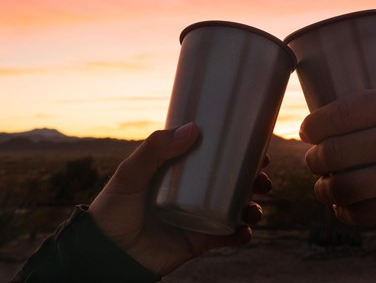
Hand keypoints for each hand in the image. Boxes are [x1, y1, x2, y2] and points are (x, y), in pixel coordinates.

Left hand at [88, 122, 270, 275]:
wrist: (106, 254)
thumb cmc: (113, 209)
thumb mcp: (131, 174)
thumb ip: (155, 150)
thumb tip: (193, 129)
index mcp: (181, 171)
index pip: (216, 156)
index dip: (240, 152)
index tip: (257, 146)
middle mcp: (194, 192)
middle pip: (234, 182)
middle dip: (255, 180)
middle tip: (262, 179)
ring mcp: (199, 217)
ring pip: (237, 209)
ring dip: (253, 208)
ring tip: (254, 209)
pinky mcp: (200, 241)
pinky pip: (228, 237)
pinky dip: (241, 235)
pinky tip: (244, 232)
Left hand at [300, 89, 375, 232]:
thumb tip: (324, 123)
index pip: (337, 114)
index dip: (312, 127)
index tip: (308, 133)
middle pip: (331, 152)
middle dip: (315, 160)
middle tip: (317, 161)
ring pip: (339, 186)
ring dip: (323, 188)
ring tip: (326, 184)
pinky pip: (355, 214)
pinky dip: (342, 210)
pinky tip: (346, 203)